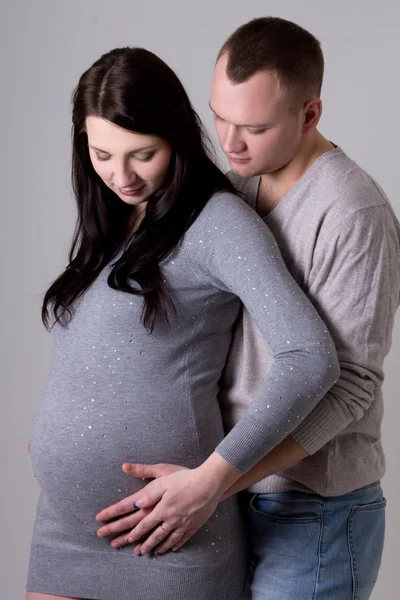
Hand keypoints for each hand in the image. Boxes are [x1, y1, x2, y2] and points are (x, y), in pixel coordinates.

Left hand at [96, 457, 234, 554]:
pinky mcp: (194, 524)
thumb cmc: (186, 478)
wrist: (210, 483)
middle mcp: (171, 519)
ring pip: (168, 539)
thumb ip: (149, 491)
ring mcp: (183, 523)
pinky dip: (175, 544)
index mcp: (161, 508)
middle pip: (154, 535)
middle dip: (143, 544)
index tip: (126, 540)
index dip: (134, 532)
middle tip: (135, 552)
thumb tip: (135, 502)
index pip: (144, 524)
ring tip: (150, 552)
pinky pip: (183, 538)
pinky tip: (172, 548)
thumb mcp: (164, 478)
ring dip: (158, 546)